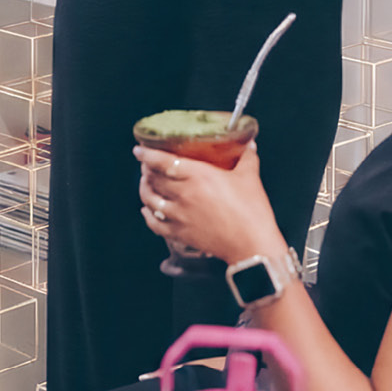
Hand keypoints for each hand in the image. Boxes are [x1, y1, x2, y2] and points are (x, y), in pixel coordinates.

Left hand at [134, 142, 282, 265]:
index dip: (147, 154)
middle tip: (146, 164)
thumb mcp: (249, 177)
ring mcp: (179, 215)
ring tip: (145, 183)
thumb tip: (249, 144)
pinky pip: (155, 224)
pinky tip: (146, 211)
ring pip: (150, 199)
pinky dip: (147, 216)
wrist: (252, 246)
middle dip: (146, 170)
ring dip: (144, 189)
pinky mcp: (180, 234)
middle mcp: (183, 194)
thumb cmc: (251, 211)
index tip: (139, 150)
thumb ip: (246, 157)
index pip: (163, 161)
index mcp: (198, 175)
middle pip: (154, 178)